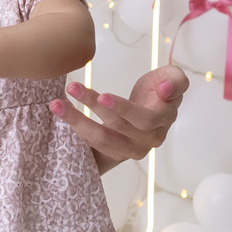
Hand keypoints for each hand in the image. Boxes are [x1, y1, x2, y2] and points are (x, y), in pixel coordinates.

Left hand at [50, 63, 188, 169]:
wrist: (151, 108)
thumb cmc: (159, 90)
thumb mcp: (172, 78)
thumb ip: (175, 81)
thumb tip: (165, 91)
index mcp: (163, 121)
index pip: (142, 119)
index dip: (123, 109)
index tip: (102, 96)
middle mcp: (148, 140)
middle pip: (117, 127)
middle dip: (92, 106)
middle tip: (72, 87)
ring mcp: (130, 150)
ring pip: (101, 139)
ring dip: (76, 121)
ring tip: (56, 104)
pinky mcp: (114, 154)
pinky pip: (93, 145)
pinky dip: (76, 129)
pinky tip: (61, 114)